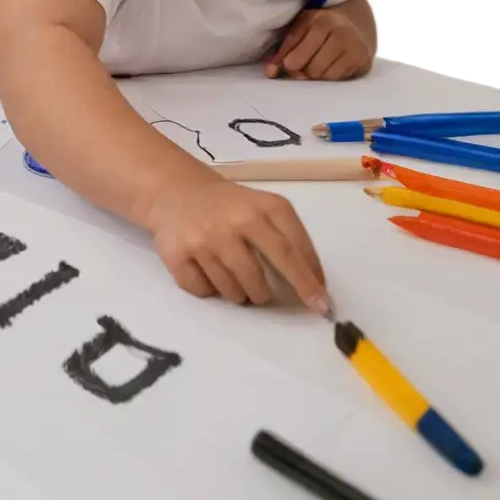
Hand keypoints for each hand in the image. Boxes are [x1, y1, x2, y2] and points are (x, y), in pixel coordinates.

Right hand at [148, 180, 330, 315]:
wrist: (178, 191)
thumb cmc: (232, 206)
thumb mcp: (266, 208)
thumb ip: (291, 240)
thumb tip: (315, 286)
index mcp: (261, 208)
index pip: (290, 253)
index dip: (307, 283)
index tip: (322, 307)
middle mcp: (232, 222)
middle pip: (259, 280)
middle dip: (266, 295)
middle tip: (264, 294)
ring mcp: (203, 239)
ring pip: (232, 292)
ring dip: (238, 293)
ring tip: (231, 273)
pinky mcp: (177, 254)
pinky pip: (204, 292)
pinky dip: (210, 290)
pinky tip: (207, 270)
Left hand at [265, 8, 371, 80]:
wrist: (355, 25)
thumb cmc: (320, 29)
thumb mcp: (300, 30)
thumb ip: (283, 50)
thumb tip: (270, 72)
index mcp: (318, 20)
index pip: (294, 48)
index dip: (285, 61)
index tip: (286, 64)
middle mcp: (338, 30)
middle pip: (309, 67)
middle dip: (301, 71)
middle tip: (303, 66)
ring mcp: (353, 45)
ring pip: (322, 75)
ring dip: (315, 75)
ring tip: (317, 65)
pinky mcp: (362, 59)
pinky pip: (336, 78)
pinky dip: (329, 76)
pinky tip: (331, 66)